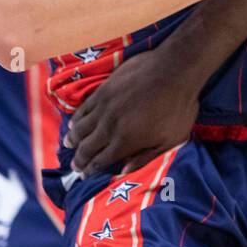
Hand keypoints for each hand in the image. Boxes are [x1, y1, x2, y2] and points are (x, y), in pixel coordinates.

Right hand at [65, 49, 197, 176]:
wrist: (174, 70)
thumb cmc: (178, 107)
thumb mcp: (171, 140)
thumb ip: (146, 157)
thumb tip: (125, 172)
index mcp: (126, 141)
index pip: (101, 161)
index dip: (90, 170)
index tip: (84, 175)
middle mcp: (109, 126)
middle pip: (87, 147)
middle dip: (79, 159)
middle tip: (74, 166)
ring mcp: (104, 107)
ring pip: (80, 128)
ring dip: (73, 139)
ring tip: (68, 145)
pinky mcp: (103, 90)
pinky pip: (83, 108)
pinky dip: (76, 118)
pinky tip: (73, 123)